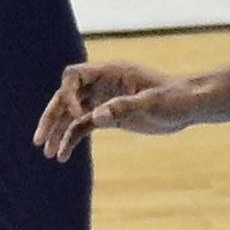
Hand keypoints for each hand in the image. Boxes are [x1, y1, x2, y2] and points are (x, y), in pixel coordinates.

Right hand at [36, 61, 199, 159]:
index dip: (67, 95)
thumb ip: (125, 107)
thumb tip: (96, 116)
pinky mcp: (107, 117)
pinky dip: (71, 140)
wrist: (190, 107)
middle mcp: (103, 85)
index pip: (74, 76)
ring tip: (47, 153)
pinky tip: (62, 156)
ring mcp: (103, 101)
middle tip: (39, 140)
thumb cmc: (176, 99)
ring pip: (70, 114)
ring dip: (57, 132)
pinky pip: (82, 127)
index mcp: (111, 73)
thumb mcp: (153, 102)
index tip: (77, 115)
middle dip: (51, 118)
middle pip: (65, 97)